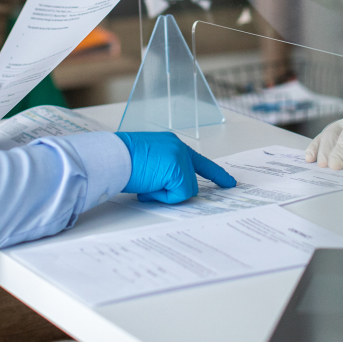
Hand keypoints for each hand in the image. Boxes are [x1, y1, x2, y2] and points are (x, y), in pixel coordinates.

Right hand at [115, 132, 236, 203]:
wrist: (112, 157)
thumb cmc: (121, 160)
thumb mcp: (148, 163)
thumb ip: (164, 171)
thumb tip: (165, 188)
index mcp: (172, 145)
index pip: (198, 161)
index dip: (216, 174)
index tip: (229, 183)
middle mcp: (179, 148)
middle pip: (190, 182)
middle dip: (171, 190)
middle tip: (148, 185)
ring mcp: (180, 158)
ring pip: (186, 190)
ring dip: (165, 193)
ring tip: (146, 183)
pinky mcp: (179, 169)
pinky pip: (179, 194)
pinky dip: (163, 196)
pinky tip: (148, 186)